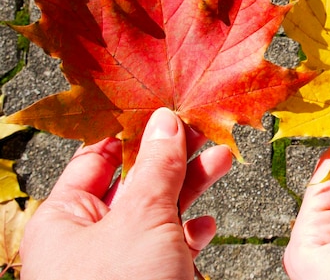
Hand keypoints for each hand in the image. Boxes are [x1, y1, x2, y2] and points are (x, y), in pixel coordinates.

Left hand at [20, 108, 232, 279]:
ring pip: (158, 211)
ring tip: (223, 159)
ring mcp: (119, 262)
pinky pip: (169, 247)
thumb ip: (156, 167)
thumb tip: (165, 122)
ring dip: (191, 186)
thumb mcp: (141, 219)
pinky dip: (191, 233)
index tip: (166, 109)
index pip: (97, 157)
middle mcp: (88, 238)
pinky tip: (206, 225)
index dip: (134, 130)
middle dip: (173, 155)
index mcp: (65, 218)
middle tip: (204, 129)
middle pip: (134, 180)